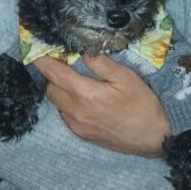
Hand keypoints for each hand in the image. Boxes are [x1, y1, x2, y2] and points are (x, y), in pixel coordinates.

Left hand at [34, 52, 169, 156]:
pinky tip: (84, 100)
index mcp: (85, 94)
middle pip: (50, 88)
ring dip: (61, 90)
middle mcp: (76, 112)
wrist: (154, 139)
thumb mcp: (126, 77)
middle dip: (54, 75)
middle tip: (66, 65)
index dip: (42, 60)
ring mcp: (77, 126)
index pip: (54, 74)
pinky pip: (65, 115)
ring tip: (77, 82)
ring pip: (57, 103)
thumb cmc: (142, 105)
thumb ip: (101, 63)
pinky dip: (68, 104)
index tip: (36, 50)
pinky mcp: (82, 135)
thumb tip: (83, 50)